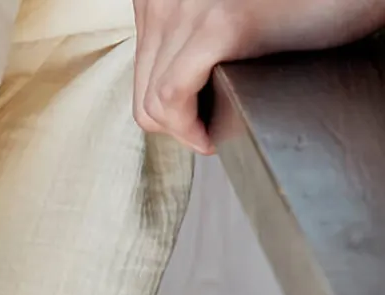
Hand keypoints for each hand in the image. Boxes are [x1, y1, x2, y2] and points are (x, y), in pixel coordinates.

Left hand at [132, 0, 384, 153]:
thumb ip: (183, 50)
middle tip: (209, 131)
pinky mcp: (219, 24)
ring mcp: (191, 4)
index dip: (166, 109)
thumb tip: (154, 108)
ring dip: (184, 131)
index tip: (198, 119)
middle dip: (174, 125)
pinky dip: (188, 130)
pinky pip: (172, 99)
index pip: (139, 73)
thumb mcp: (222, 25)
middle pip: (142, 91)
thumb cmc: (301, 9)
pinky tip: (213, 136)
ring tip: (215, 130)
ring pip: (153, 103)